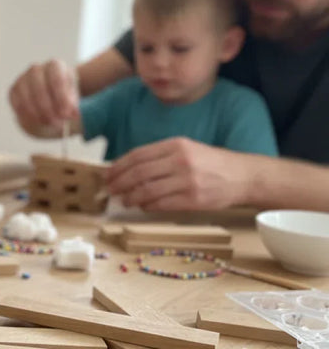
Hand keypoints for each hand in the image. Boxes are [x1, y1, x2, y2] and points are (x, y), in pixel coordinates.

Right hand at [9, 59, 78, 130]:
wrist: (48, 97)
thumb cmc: (63, 96)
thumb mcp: (72, 99)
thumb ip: (73, 105)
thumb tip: (73, 114)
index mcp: (55, 66)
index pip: (57, 78)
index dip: (62, 97)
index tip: (67, 113)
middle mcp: (36, 69)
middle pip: (39, 86)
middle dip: (48, 107)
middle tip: (57, 122)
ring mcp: (22, 78)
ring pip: (26, 96)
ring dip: (37, 113)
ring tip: (49, 123)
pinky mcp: (13, 90)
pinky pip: (17, 103)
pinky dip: (27, 114)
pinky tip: (37, 122)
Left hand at [107, 137, 251, 210]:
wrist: (243, 176)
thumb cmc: (210, 163)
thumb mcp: (186, 150)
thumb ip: (160, 156)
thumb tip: (128, 169)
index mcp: (176, 145)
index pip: (138, 155)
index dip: (119, 167)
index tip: (108, 175)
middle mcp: (181, 161)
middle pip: (139, 173)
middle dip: (120, 182)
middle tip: (110, 190)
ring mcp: (188, 181)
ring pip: (148, 190)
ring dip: (131, 197)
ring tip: (124, 200)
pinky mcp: (194, 199)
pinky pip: (162, 204)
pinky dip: (147, 206)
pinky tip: (142, 206)